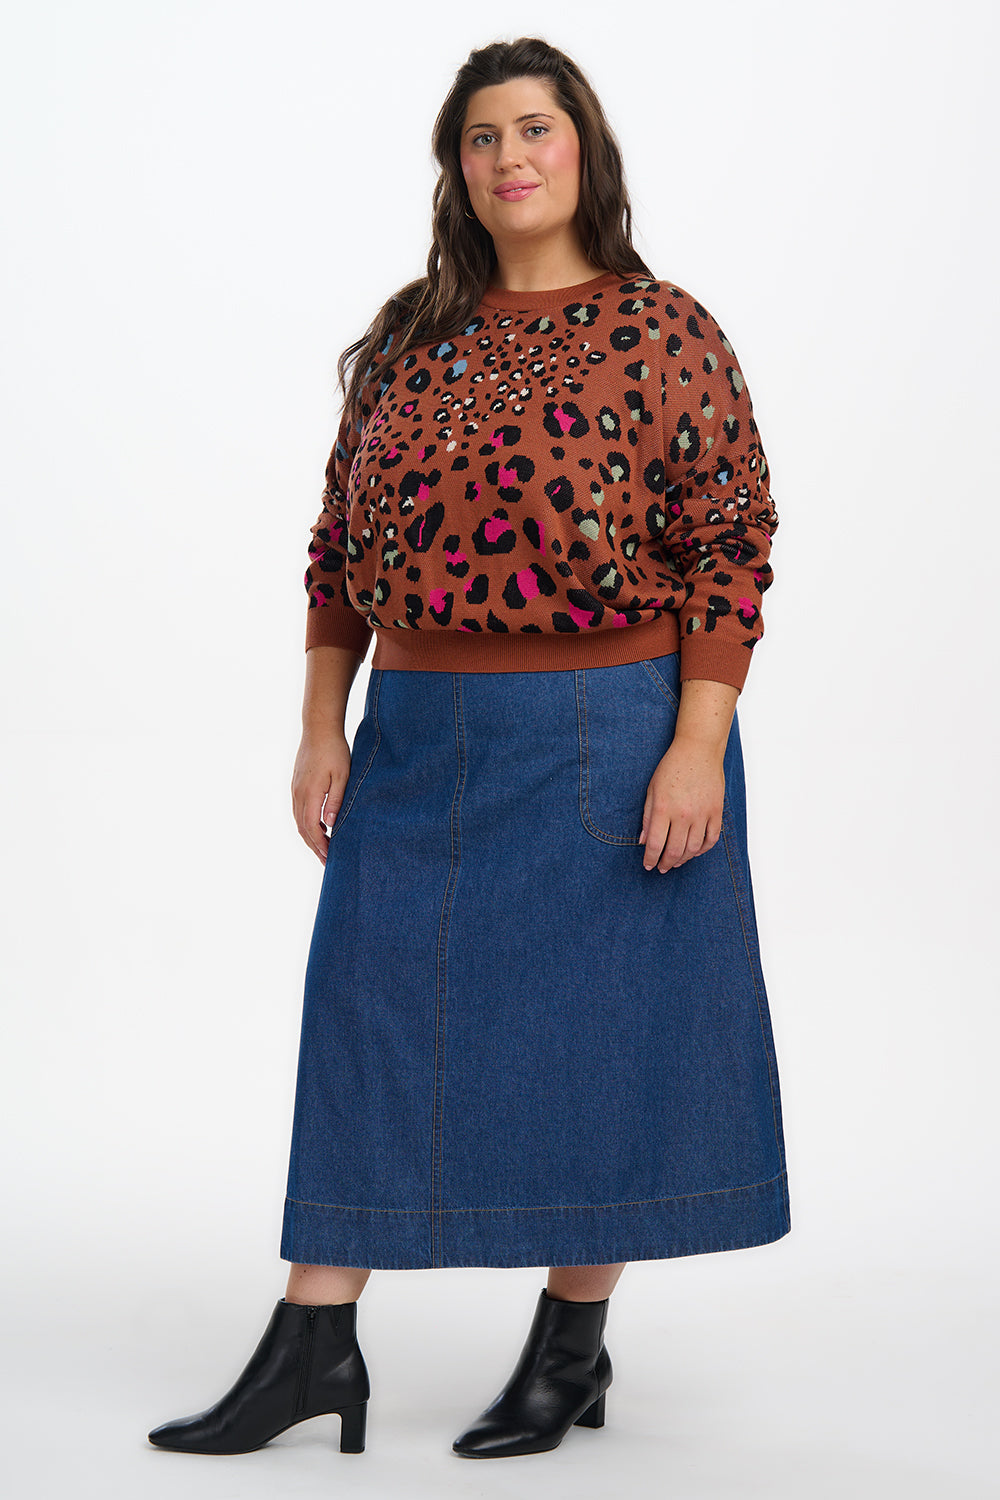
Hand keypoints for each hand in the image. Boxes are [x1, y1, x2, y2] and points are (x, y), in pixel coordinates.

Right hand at [291, 729, 351, 863]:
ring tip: (322, 849)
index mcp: (310, 793)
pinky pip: (298, 811)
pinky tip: (318, 827)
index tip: (330, 857)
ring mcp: (295, 789)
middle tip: (326, 861)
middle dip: (314, 846)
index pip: (312, 828)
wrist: (319, 729)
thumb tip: (329, 824)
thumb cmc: (335, 751)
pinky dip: (306, 824)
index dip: (320, 845)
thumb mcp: (342, 776)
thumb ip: (335, 800)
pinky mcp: (296, 784)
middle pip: (303, 828)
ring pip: (299, 821)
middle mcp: (298, 794)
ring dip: (310, 837)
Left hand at [639, 737, 724, 872]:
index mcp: (664, 808)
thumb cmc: (672, 767)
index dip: (650, 859)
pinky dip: (703, 849)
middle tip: (662, 867)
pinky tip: (695, 851)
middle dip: (666, 863)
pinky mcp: (716, 811)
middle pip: (675, 851)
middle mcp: (684, 814)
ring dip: (683, 859)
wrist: (698, 750)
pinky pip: (712, 839)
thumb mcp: (652, 790)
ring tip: (676, 861)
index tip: (648, 865)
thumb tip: (644, 841)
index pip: (655, 844)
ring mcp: (702, 814)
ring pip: (694, 848)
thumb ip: (648, 817)